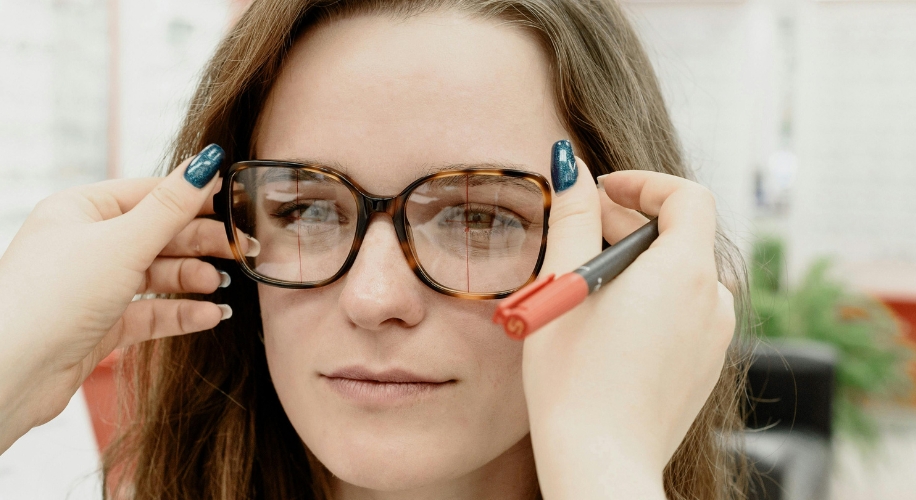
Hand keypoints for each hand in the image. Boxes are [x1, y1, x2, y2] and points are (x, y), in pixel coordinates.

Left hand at [0, 145, 252, 453]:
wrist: (11, 372)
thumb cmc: (53, 297)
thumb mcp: (123, 242)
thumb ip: (172, 206)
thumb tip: (206, 162)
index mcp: (82, 210)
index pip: (151, 193)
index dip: (195, 199)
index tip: (236, 207)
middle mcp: (87, 244)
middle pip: (160, 234)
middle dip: (201, 244)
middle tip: (242, 250)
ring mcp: (95, 286)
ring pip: (159, 275)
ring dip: (193, 279)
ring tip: (220, 286)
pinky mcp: (101, 325)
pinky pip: (152, 312)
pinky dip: (181, 313)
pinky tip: (209, 315)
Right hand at [522, 158, 734, 498]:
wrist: (601, 463)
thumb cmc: (574, 378)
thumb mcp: (564, 285)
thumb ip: (571, 216)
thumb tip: (570, 167)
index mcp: (684, 271)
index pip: (687, 196)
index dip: (644, 183)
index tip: (602, 191)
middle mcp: (711, 300)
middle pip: (680, 236)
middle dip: (628, 223)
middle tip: (578, 230)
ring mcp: (713, 337)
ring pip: (680, 275)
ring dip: (639, 263)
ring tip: (588, 280)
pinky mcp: (704, 367)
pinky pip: (683, 312)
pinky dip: (651, 298)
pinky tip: (608, 321)